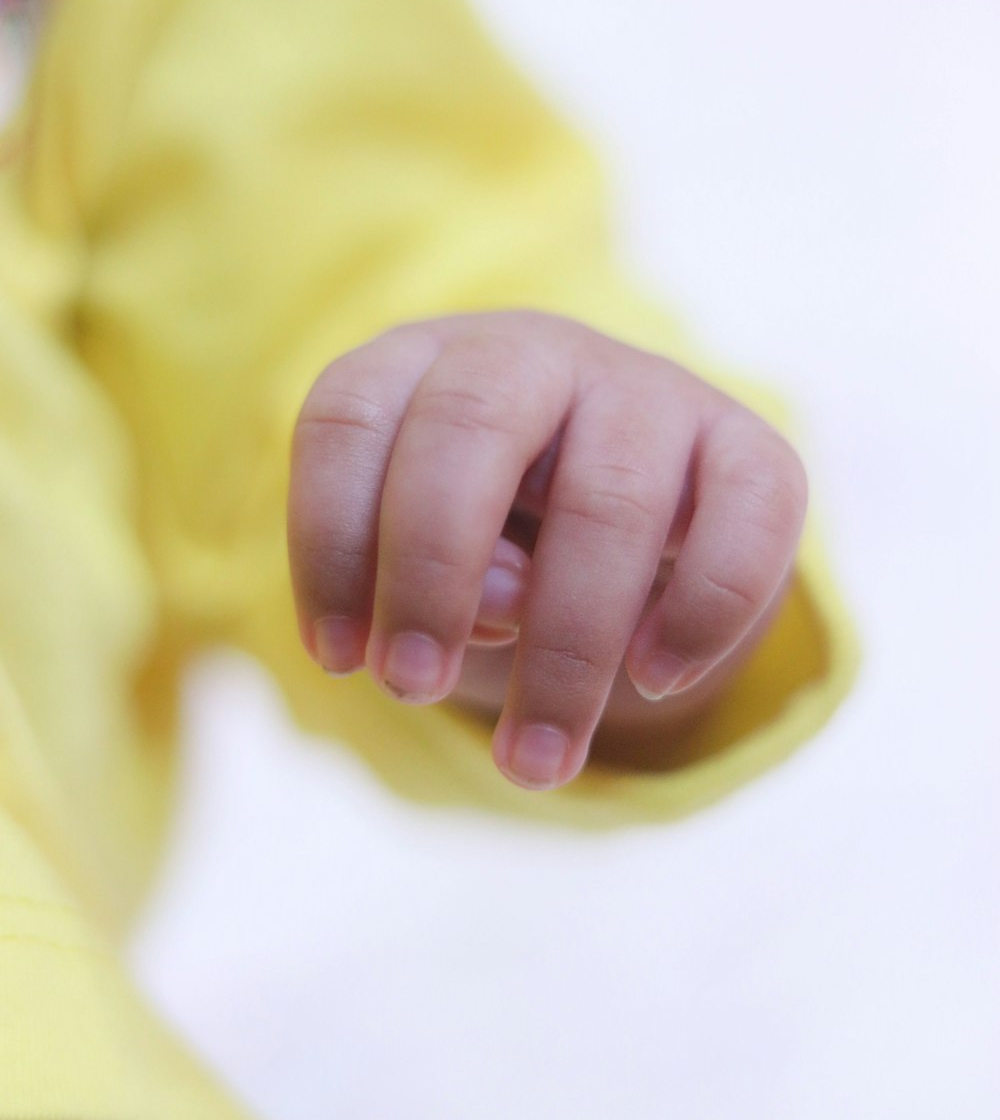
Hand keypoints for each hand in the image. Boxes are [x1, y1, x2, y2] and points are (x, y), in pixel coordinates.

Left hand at [287, 310, 807, 788]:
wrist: (630, 485)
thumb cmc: (491, 528)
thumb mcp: (427, 550)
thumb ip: (423, 573)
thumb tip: (503, 604)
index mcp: (423, 364)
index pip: (350, 417)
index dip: (330, 542)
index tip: (340, 660)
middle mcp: (533, 356)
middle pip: (467, 430)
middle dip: (430, 574)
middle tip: (412, 689)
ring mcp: (649, 390)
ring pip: (612, 500)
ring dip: (565, 649)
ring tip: (535, 763)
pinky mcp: (750, 444)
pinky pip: (748, 518)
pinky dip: (702, 614)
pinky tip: (655, 677)